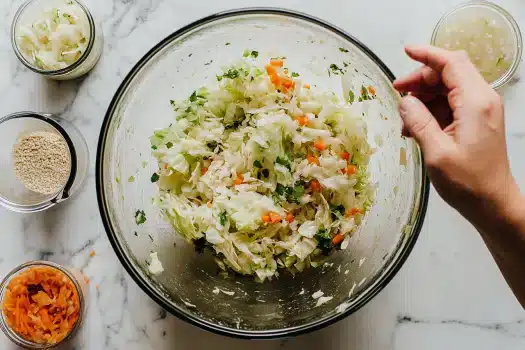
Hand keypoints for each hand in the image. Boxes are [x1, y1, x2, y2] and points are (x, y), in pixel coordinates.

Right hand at [393, 45, 518, 223]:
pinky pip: (450, 104)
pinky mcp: (476, 121)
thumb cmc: (468, 182)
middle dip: (420, 80)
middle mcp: (481, 100)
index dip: (427, 54)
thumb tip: (405, 101)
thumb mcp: (437, 152)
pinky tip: (415, 129)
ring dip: (423, 98)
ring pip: (447, 89)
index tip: (406, 52)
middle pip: (448, 73)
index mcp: (475, 103)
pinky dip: (430, 110)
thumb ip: (419, 122)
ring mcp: (480, 110)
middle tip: (397, 94)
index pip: (451, 63)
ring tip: (404, 120)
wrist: (492, 203)